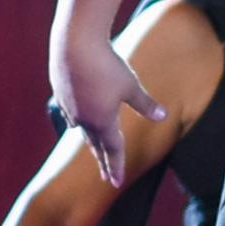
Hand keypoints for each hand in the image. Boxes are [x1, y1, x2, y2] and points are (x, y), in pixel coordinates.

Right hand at [53, 21, 169, 172]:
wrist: (75, 42)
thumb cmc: (106, 64)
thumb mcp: (131, 85)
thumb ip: (145, 104)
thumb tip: (163, 116)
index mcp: (102, 121)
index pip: (112, 150)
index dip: (116, 166)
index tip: (116, 183)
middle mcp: (84, 119)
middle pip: (95, 145)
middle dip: (103, 160)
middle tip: (106, 176)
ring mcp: (69, 107)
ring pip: (81, 129)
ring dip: (90, 141)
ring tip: (94, 148)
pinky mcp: (60, 92)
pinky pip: (71, 114)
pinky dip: (77, 121)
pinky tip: (75, 120)